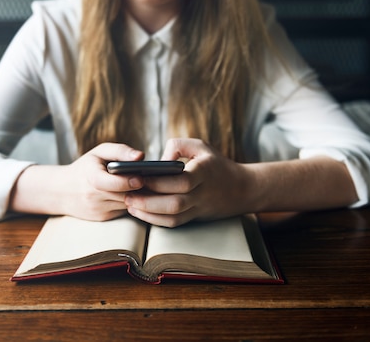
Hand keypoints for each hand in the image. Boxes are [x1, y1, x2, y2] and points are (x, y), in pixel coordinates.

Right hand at [11, 142, 145, 220]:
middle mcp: (94, 197)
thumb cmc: (85, 167)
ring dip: (139, 197)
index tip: (141, 177)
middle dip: (140, 189)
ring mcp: (99, 210)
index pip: (112, 184)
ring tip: (151, 186)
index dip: (129, 182)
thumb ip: (120, 151)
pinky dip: (132, 203)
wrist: (62, 192)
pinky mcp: (104, 218)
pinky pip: (124, 211)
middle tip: (156, 181)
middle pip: (124, 195)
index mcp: (91, 178)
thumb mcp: (99, 152)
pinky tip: (139, 194)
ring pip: (127, 205)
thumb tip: (141, 156)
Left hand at [125, 138, 249, 226]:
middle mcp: (203, 193)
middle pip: (175, 203)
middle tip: (127, 195)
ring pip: (173, 218)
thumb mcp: (201, 146)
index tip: (138, 177)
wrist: (242, 189)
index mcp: (204, 173)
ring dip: (149, 214)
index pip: (181, 181)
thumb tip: (159, 161)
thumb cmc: (217, 164)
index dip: (159, 181)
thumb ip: (178, 145)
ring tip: (129, 204)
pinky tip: (141, 212)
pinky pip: (174, 224)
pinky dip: (156, 221)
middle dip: (148, 201)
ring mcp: (199, 208)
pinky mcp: (195, 218)